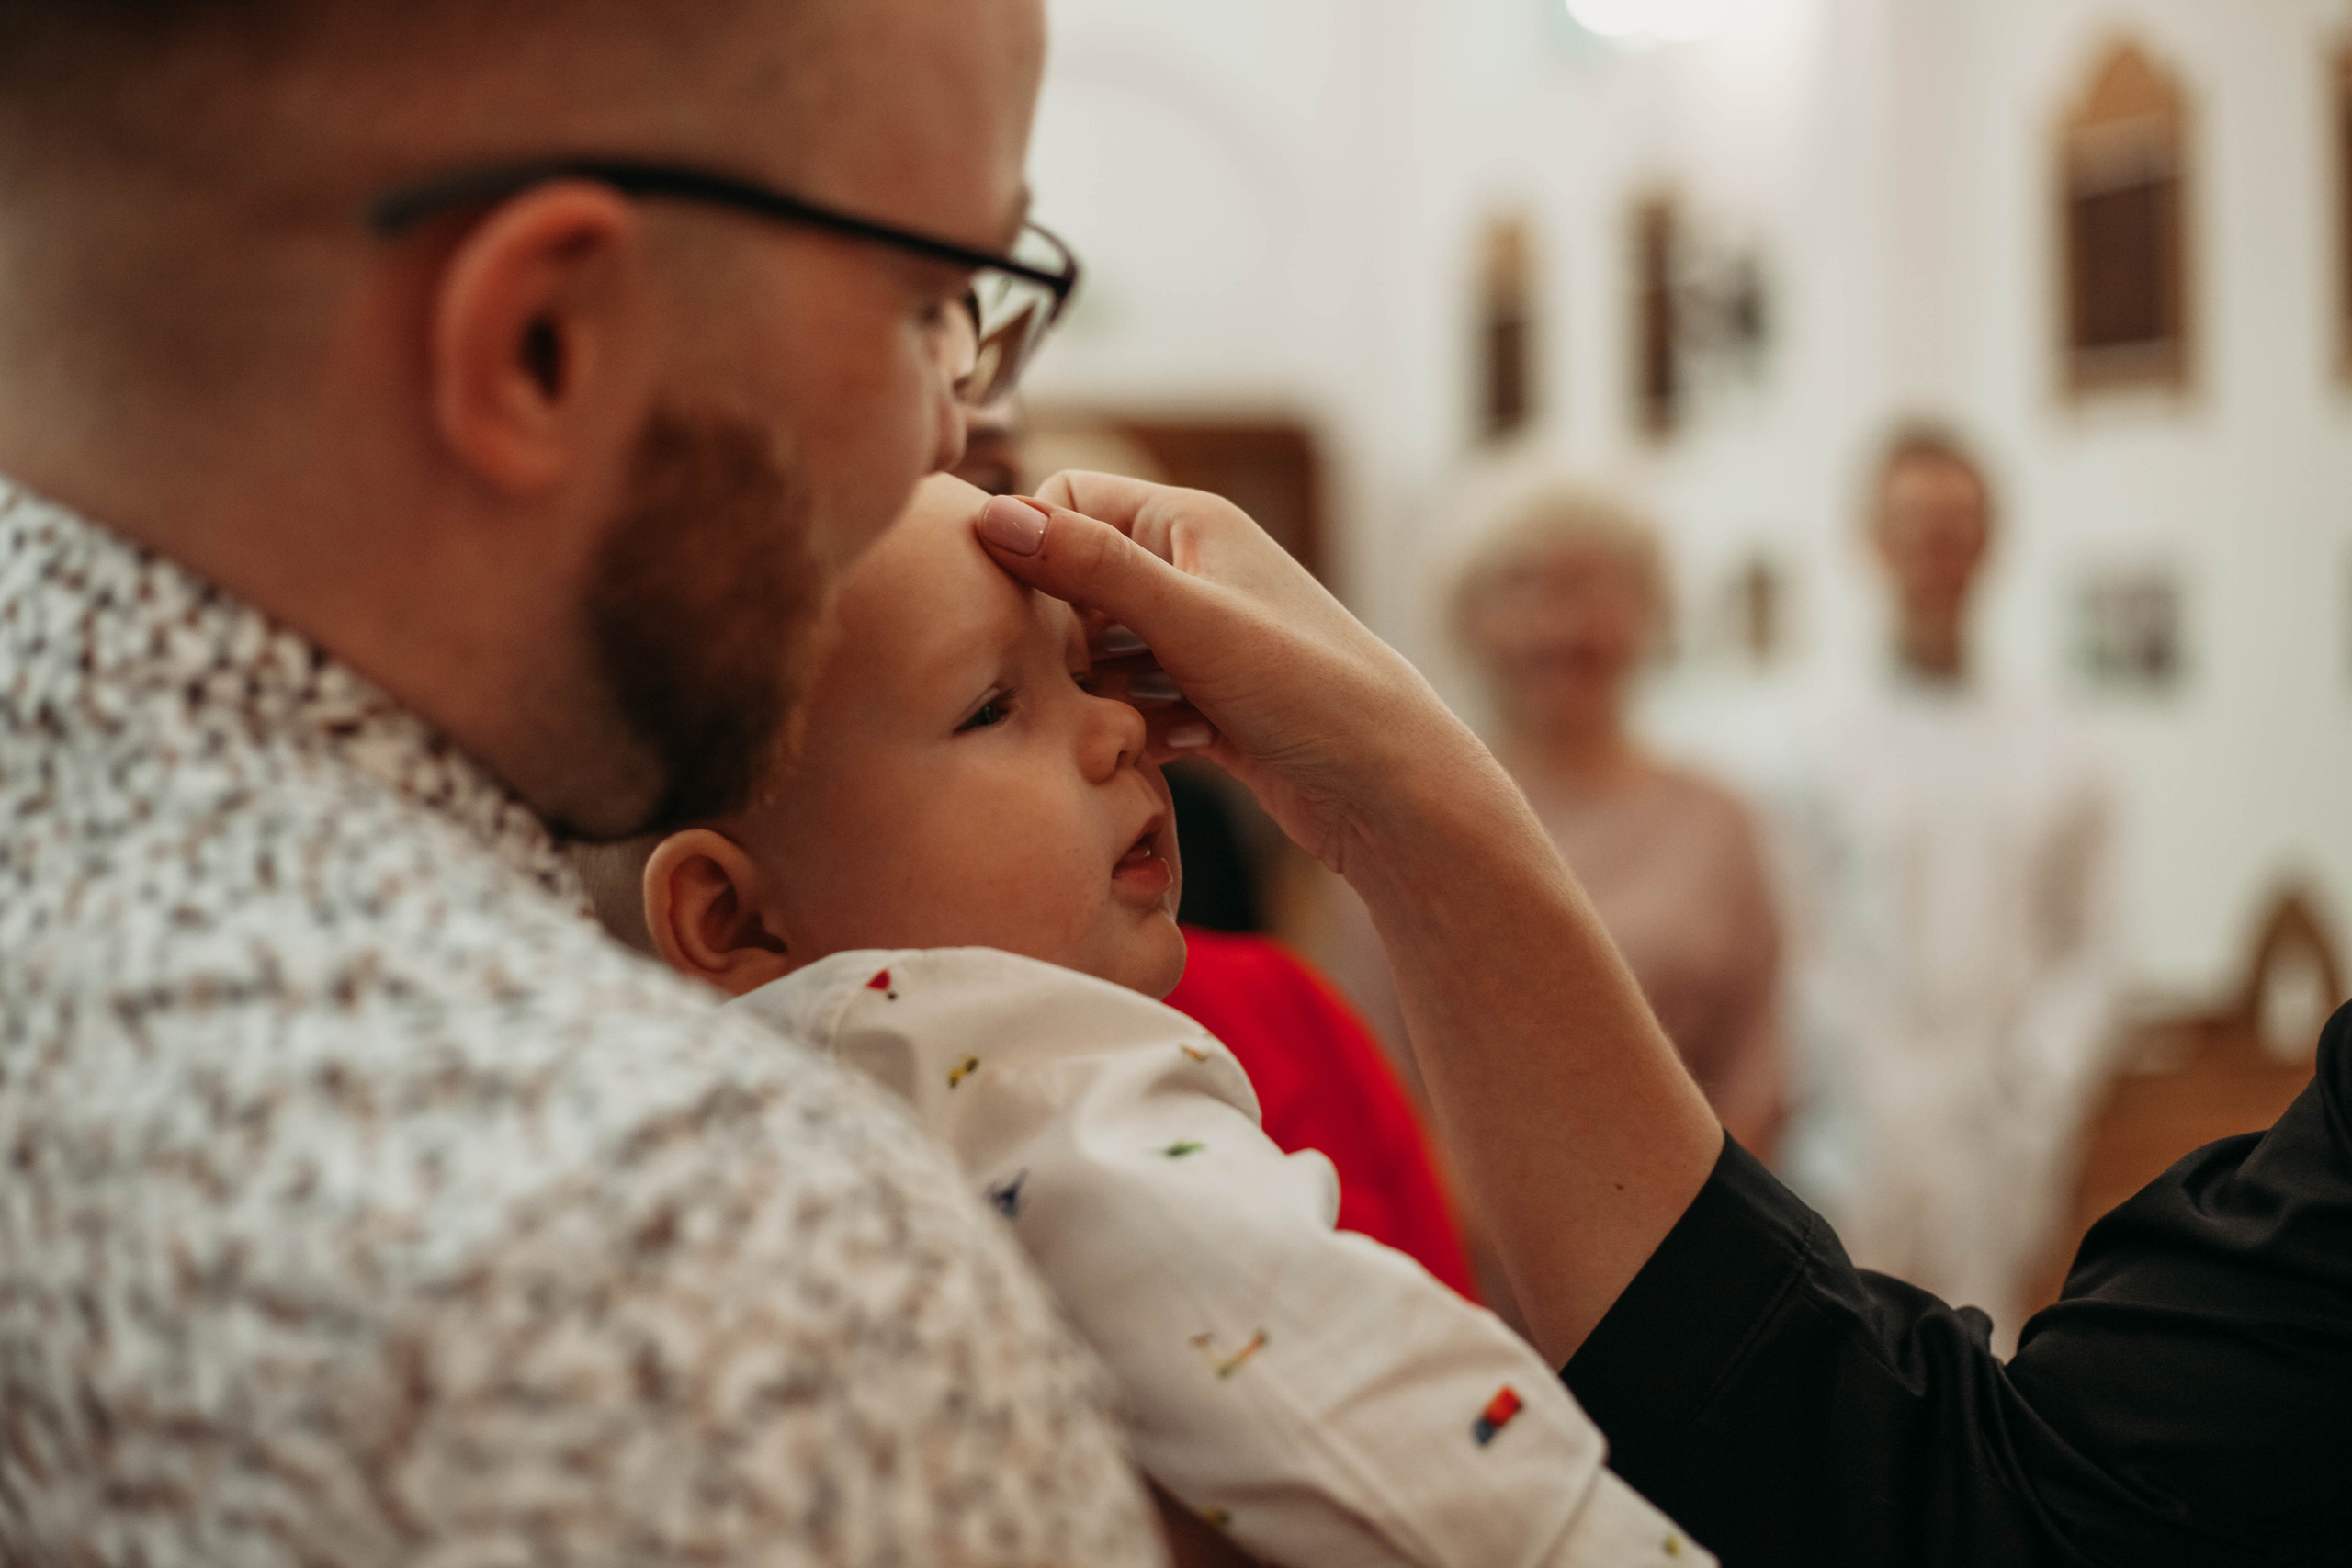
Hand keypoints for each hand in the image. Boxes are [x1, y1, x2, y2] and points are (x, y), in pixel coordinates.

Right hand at [976, 472, 1495, 872]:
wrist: (1393, 792)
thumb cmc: (1309, 689)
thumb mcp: (1189, 620)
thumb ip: (1091, 567)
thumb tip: (992, 517)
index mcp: (1188, 521)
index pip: (1067, 500)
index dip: (1033, 550)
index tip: (1017, 616)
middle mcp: (1192, 570)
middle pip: (1075, 584)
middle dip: (1060, 636)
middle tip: (1068, 686)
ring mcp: (1200, 640)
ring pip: (1100, 653)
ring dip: (1099, 693)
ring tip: (1124, 727)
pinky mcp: (1207, 704)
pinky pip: (1133, 706)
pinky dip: (1135, 730)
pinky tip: (1172, 753)